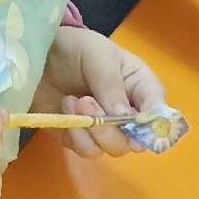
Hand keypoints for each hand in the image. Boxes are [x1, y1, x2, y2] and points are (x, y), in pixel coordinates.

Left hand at [36, 27, 175, 156]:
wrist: (40, 53)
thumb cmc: (77, 48)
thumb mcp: (98, 56)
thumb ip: (111, 85)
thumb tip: (124, 118)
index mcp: (140, 87)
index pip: (158, 113)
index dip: (152, 125)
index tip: (134, 126)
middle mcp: (128, 113)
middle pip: (135, 140)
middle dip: (111, 127)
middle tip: (87, 102)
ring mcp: (105, 129)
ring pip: (113, 148)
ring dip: (92, 130)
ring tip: (74, 101)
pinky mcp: (80, 138)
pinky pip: (88, 151)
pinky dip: (76, 134)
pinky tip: (65, 108)